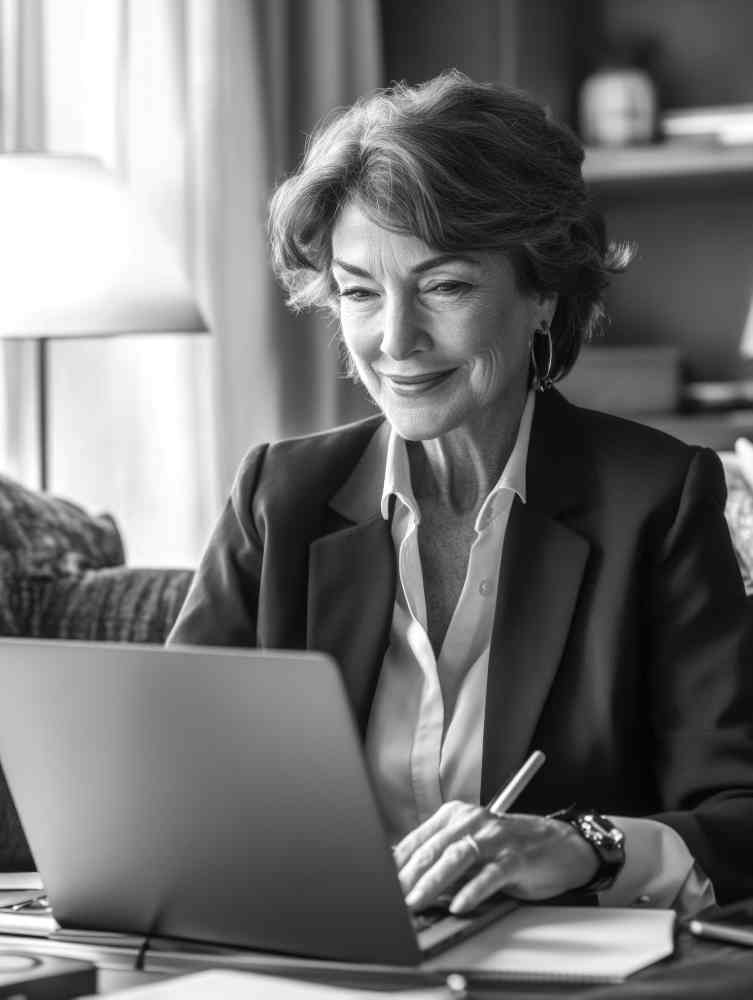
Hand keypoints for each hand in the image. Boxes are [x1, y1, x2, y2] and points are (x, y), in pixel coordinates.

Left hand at [393, 801, 598, 914]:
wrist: (560, 845)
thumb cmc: (509, 848)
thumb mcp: (472, 847)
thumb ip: (443, 859)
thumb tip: (408, 881)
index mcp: (456, 815)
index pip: (419, 839)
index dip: (399, 864)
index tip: (383, 884)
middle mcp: (473, 820)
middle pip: (434, 848)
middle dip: (410, 876)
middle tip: (394, 899)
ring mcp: (495, 837)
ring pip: (457, 857)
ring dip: (433, 882)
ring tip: (417, 902)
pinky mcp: (516, 857)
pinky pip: (490, 874)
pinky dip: (473, 890)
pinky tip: (459, 905)